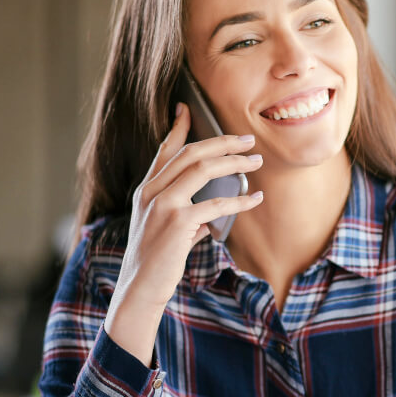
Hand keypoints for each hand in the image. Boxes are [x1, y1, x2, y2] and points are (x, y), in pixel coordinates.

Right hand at [104, 103, 263, 363]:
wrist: (139, 288)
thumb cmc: (155, 262)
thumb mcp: (164, 232)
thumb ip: (185, 218)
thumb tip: (210, 219)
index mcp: (146, 190)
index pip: (163, 150)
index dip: (177, 128)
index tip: (187, 108)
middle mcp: (152, 191)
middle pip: (191, 153)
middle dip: (222, 142)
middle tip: (248, 140)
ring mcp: (163, 205)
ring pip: (202, 169)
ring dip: (234, 162)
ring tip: (256, 160)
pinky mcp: (177, 222)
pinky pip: (215, 205)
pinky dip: (239, 200)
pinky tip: (255, 198)